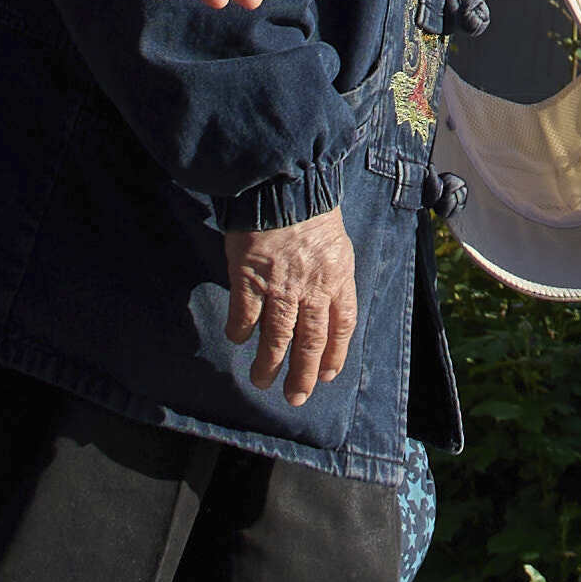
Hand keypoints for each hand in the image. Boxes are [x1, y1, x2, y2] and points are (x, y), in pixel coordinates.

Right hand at [220, 204, 358, 402]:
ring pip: (277, 338)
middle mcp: (313, 289)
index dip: (334, 356)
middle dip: (302, 374)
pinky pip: (245, 316)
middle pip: (310, 342)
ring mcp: (281, 287)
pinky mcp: (250, 279)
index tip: (326, 375)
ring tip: (261, 381)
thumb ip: (331, 275)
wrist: (284, 184)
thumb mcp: (336, 243)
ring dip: (269, 364)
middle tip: (295, 398)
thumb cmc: (311, 208)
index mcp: (339, 279)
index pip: (342, 327)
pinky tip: (237, 340)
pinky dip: (241, 332)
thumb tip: (324, 302)